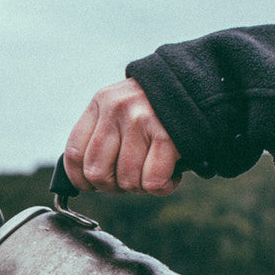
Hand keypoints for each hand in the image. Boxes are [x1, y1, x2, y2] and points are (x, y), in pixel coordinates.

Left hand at [64, 79, 179, 195]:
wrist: (200, 87)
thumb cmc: (157, 109)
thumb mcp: (122, 108)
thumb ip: (103, 134)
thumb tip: (87, 179)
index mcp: (101, 102)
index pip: (74, 152)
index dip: (80, 179)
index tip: (90, 187)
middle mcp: (117, 109)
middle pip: (97, 172)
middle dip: (113, 187)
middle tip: (129, 180)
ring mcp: (141, 120)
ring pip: (126, 181)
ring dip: (141, 187)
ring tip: (153, 172)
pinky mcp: (167, 135)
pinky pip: (152, 182)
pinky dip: (162, 188)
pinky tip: (169, 176)